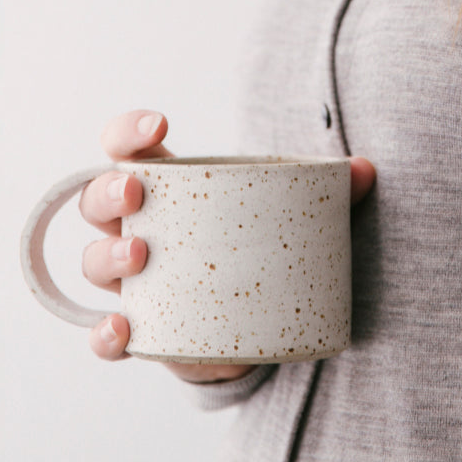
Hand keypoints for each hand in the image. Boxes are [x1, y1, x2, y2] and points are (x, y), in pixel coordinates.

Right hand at [79, 109, 376, 383]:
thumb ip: (330, 191)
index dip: (130, 130)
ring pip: (95, 263)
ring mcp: (136, 282)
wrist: (260, 320)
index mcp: (168, 187)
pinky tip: (123, 328)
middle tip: (137, 191)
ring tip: (140, 256)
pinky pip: (106, 335)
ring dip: (108, 256)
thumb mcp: (290, 213)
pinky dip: (106, 334)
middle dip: (110, 190)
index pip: (127, 146)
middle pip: (98, 200)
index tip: (161, 126)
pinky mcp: (146, 331)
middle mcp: (138, 228)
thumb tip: (366, 169)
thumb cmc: (261, 245)